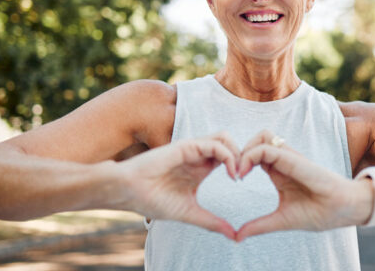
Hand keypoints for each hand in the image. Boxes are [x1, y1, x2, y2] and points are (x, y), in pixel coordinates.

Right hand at [117, 132, 239, 239]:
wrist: (129, 192)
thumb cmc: (153, 200)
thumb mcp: (190, 213)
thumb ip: (212, 221)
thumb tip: (234, 236)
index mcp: (201, 168)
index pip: (229, 157)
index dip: (241, 166)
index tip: (244, 184)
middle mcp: (199, 155)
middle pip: (230, 143)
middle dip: (244, 156)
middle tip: (245, 176)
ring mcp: (193, 149)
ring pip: (225, 138)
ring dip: (237, 153)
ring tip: (238, 174)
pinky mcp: (187, 146)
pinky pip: (214, 144)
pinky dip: (228, 155)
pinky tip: (230, 173)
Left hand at [235, 130, 372, 241]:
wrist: (344, 210)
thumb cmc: (319, 213)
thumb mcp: (281, 220)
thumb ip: (259, 225)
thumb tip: (237, 237)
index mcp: (279, 172)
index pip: (255, 154)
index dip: (240, 162)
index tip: (233, 179)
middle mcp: (283, 161)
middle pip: (256, 140)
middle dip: (239, 151)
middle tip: (232, 172)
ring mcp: (289, 157)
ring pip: (262, 136)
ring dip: (246, 149)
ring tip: (239, 171)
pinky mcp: (294, 159)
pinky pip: (268, 147)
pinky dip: (252, 155)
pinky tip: (244, 172)